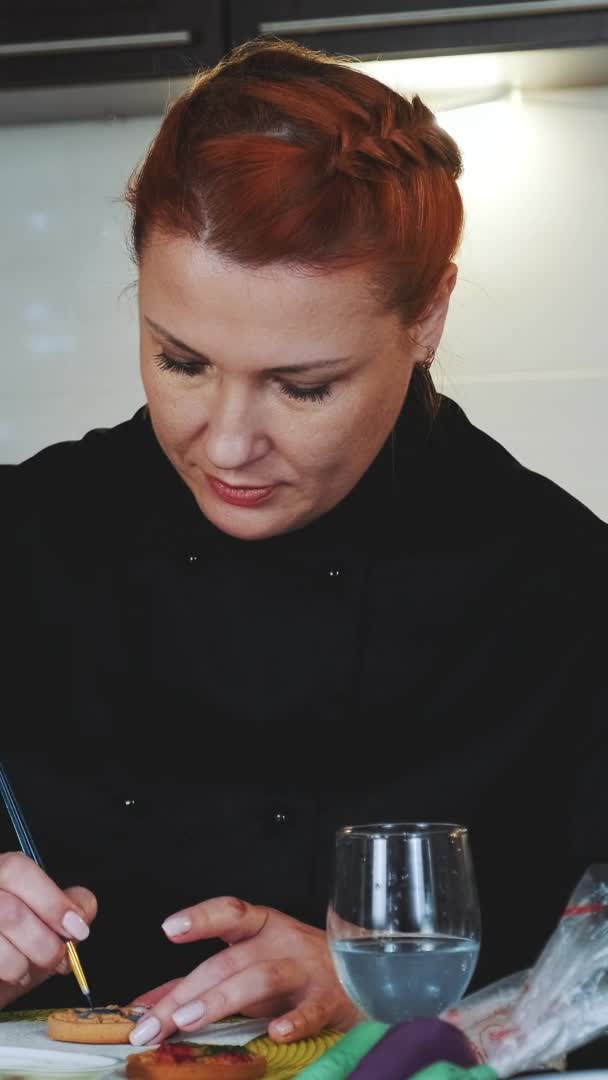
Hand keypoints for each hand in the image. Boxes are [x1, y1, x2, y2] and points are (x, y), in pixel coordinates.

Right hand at [0, 852, 96, 1006]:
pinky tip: (10, 976)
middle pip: (10, 912)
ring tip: (28, 970)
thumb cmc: (11, 948)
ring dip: (22, 965)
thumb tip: (83, 907)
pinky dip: (7, 976)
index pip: (17, 869)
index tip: (77, 929)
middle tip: (59, 959)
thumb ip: (65, 907)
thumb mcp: (43, 924)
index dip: (51, 900)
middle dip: (44, 943)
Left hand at [130, 896, 359, 1045]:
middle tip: (154, 1021)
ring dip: (223, 998)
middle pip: (231, 959)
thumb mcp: (252, 964)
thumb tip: (146, 1005)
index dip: (200, 917)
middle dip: (189, 990)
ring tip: (189, 1020)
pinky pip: (311, 1009)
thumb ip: (201, 982)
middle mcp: (282, 942)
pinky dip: (294, 1021)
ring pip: (262, 977)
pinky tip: (275, 1032)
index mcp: (263, 927)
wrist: (365, 974)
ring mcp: (306, 970)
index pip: (230, 912)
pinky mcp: (328, 1001)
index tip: (169, 928)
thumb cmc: (298, 970)